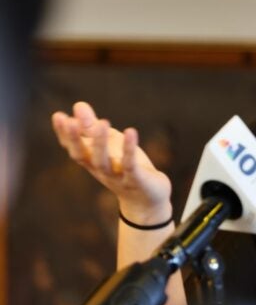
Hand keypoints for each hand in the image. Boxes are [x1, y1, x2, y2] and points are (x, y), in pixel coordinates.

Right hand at [51, 101, 172, 222]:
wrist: (147, 199)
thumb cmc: (124, 167)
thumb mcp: (110, 144)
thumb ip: (93, 126)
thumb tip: (78, 105)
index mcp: (91, 160)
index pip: (72, 148)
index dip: (64, 134)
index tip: (58, 116)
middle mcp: (99, 169)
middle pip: (82, 156)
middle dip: (75, 140)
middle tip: (70, 121)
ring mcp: (116, 176)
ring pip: (103, 161)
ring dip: (101, 143)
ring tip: (103, 122)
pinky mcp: (135, 180)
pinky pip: (130, 165)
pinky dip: (129, 149)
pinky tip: (131, 132)